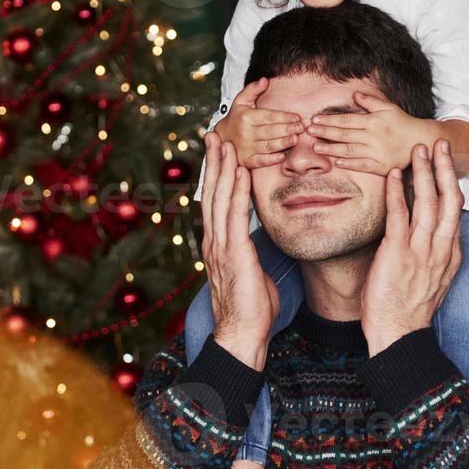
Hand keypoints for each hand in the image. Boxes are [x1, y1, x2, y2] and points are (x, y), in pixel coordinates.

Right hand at [199, 130, 276, 368]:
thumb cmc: (250, 310)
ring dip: (224, 168)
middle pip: (212, 193)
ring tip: (227, 142)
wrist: (241, 335)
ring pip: (221, 198)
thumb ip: (250, 254)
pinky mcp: (234, 253)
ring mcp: (221, 246)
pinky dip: (238, 191)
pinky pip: (235, 215)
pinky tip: (243, 172)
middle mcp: (214, 242)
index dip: (217, 176)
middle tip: (215, 133)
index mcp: (217, 246)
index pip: (215, 203)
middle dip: (214, 162)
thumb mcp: (251, 273)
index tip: (220, 152)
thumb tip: (257, 245)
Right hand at [218, 77, 304, 169]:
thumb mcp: (241, 101)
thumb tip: (265, 80)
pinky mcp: (246, 161)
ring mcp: (246, 148)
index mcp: (246, 117)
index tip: (297, 117)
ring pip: (268, 146)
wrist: (221, 137)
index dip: (284, 117)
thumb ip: (253, 89)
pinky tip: (282, 156)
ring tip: (296, 139)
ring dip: (283, 143)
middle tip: (301, 128)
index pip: (268, 117)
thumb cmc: (236, 118)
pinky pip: (260, 161)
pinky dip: (271, 160)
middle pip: (270, 131)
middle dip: (287, 129)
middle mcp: (245, 133)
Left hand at [308, 90, 435, 176]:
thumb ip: (370, 101)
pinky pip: (363, 165)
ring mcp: (377, 152)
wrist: (422, 141)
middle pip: (345, 134)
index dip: (329, 120)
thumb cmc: (403, 123)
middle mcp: (373, 136)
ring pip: (350, 150)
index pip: (346, 120)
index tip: (314, 120)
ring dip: (332, 149)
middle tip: (309, 131)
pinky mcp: (381, 166)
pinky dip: (350, 164)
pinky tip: (337, 163)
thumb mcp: (389, 108)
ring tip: (317, 147)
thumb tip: (354, 94)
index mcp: (373, 121)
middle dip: (325, 132)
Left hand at [360, 139, 463, 353]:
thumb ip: (433, 254)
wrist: (399, 335)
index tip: (447, 163)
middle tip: (441, 144)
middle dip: (446, 169)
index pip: (457, 211)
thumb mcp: (432, 279)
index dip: (452, 183)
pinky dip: (398, 192)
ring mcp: (421, 251)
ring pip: (428, 202)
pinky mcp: (398, 254)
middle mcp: (441, 249)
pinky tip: (394, 175)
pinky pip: (399, 215)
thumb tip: (428, 235)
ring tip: (419, 150)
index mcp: (450, 254)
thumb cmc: (408, 309)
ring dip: (424, 172)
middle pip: (449, 199)